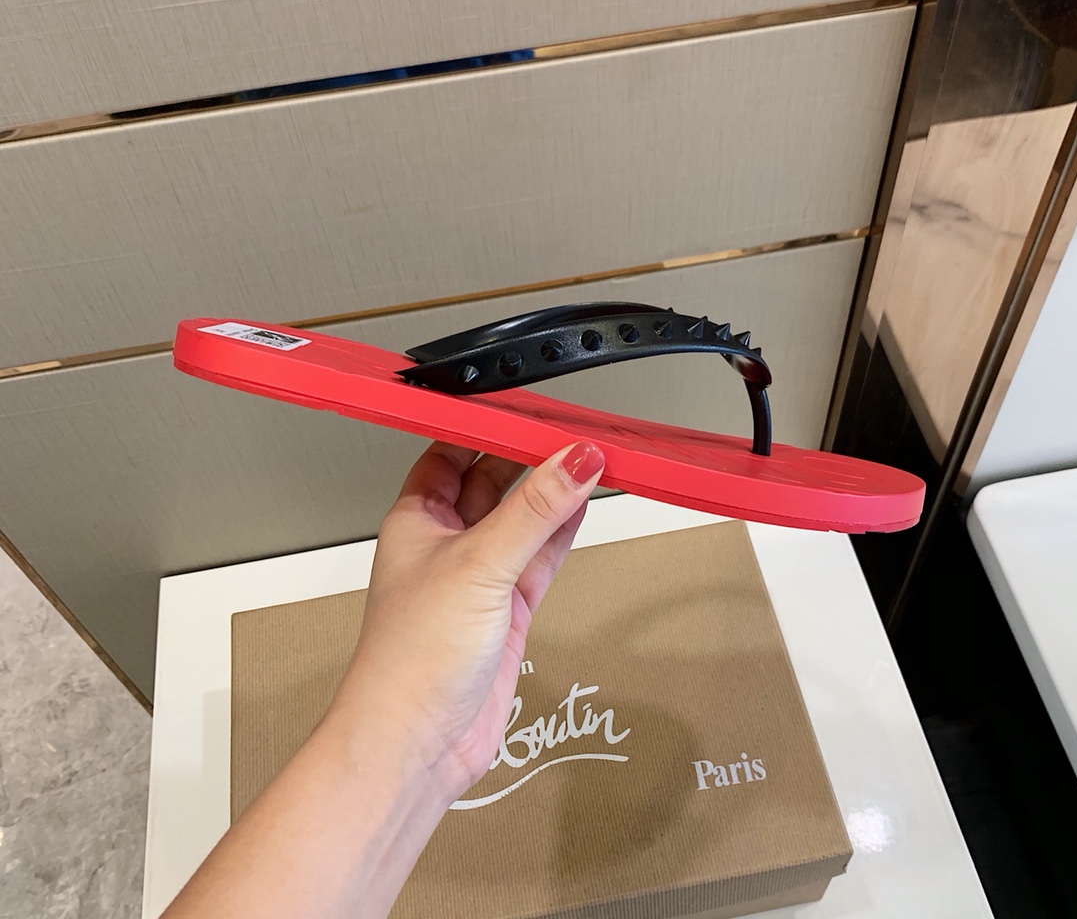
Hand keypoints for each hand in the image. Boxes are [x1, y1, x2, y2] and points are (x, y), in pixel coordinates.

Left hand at [324, 439, 604, 799]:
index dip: (487, 427)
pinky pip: (539, 558)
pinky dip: (562, 533)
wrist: (418, 745)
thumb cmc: (410, 659)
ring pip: (522, 519)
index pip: (452, 451)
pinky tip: (582, 507)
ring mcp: (479, 577)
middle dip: (528, 457)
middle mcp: (445, 543)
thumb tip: (574, 460)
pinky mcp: (507, 611)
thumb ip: (534, 510)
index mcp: (417, 518)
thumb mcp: (478, 564)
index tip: (530, 408)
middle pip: (491, 481)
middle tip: (572, 433)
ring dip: (552, 493)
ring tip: (590, 460)